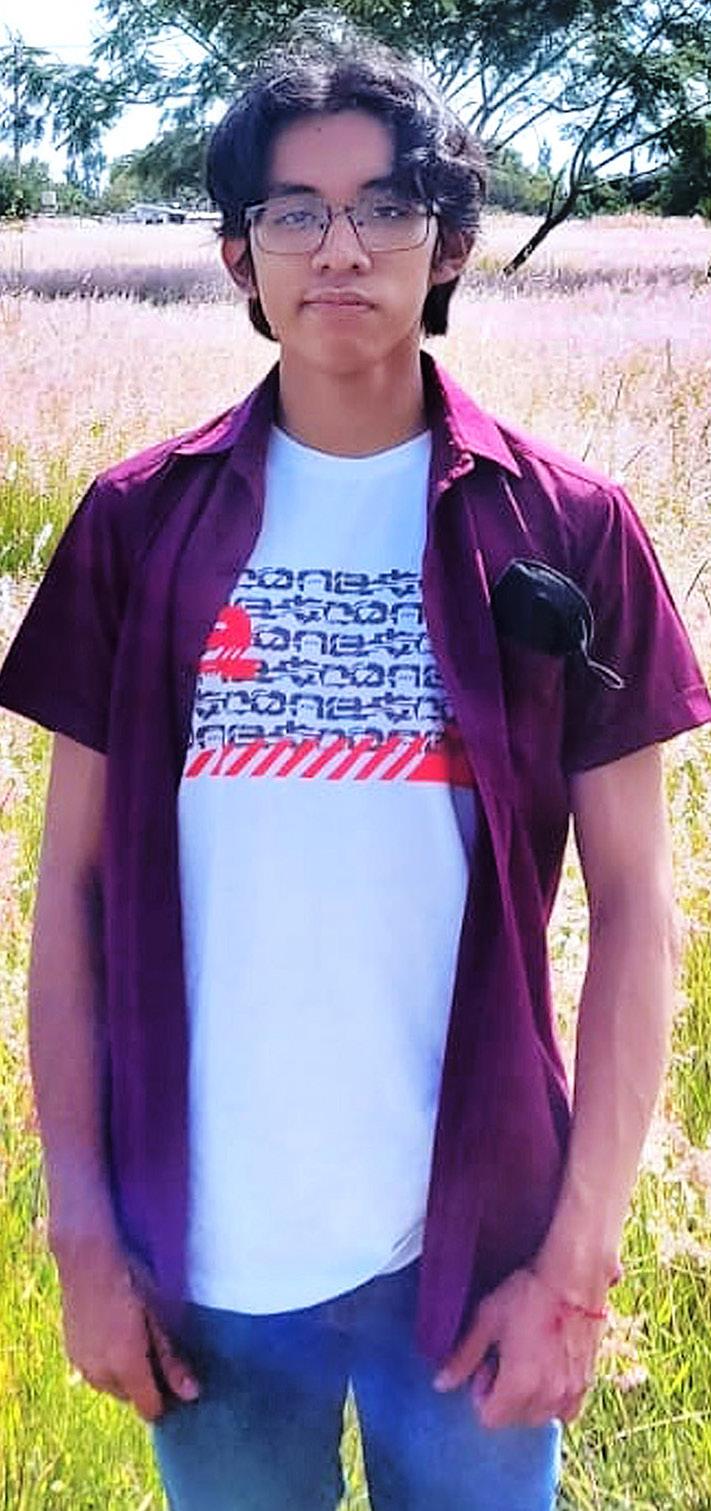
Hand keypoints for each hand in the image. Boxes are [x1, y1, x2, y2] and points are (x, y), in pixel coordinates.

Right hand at [55, 1233, 199, 1421]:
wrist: (86, 1260)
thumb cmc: (130, 1281)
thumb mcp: (158, 1316)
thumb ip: (171, 1359)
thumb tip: (192, 1394)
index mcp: (127, 1366)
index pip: (149, 1408)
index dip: (166, 1400)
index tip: (177, 1381)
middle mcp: (101, 1375)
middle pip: (131, 1398)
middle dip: (146, 1384)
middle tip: (156, 1349)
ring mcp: (82, 1366)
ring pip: (112, 1387)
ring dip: (125, 1375)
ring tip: (135, 1338)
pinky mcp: (71, 1354)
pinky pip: (95, 1372)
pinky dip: (107, 1364)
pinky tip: (114, 1335)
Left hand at [433, 1266, 605, 1427]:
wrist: (572, 1278)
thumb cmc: (528, 1294)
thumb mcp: (486, 1320)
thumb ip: (463, 1357)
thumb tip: (442, 1384)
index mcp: (519, 1385)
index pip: (491, 1419)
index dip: (481, 1395)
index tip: (485, 1367)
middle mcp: (547, 1397)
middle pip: (515, 1420)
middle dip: (504, 1398)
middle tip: (503, 1361)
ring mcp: (571, 1391)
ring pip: (541, 1416)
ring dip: (529, 1401)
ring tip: (526, 1364)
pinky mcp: (587, 1381)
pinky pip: (567, 1410)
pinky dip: (555, 1400)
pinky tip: (548, 1371)